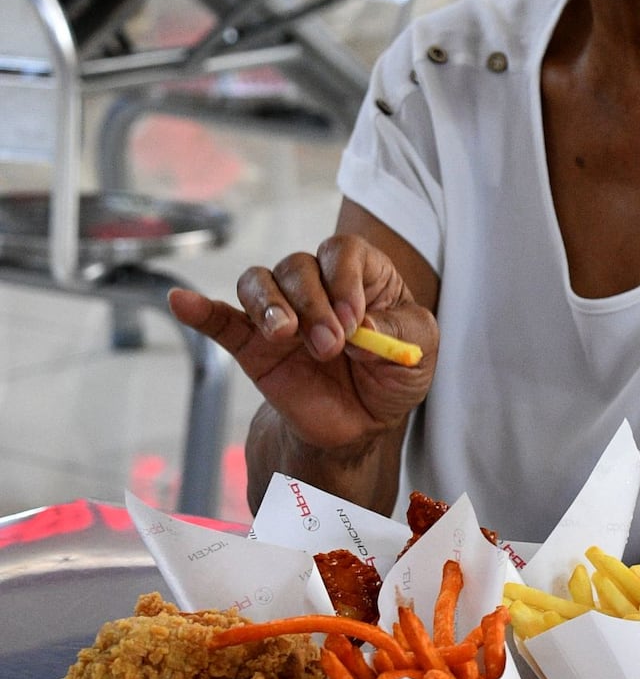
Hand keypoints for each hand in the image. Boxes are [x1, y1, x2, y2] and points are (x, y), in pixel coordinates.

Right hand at [168, 235, 437, 453]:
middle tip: (331, 347)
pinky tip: (181, 301)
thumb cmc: (392, 374)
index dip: (346, 280)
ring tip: (285, 335)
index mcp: (361, 274)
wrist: (360, 425)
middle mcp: (317, 283)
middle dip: (314, 305)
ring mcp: (281, 311)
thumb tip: (362, 324)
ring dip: (270, 305)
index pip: (343, 253)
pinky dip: (200, 310)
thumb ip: (399, 332)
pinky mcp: (252, 344)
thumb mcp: (418, 352)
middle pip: (299, 266)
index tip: (356, 322)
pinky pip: (221, 319)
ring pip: (260, 283)